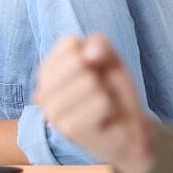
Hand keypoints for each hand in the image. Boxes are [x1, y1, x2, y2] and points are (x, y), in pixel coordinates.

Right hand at [34, 34, 154, 172]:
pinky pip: (101, 100)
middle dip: (99, 72)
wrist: (130, 128)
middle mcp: (42, 93)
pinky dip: (111, 106)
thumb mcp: (109, 58)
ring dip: (106, 91)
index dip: (94, 52)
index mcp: (46, 72)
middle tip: (102, 90)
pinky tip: (105, 119)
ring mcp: (53, 113)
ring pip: (90, 80)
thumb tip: (89, 53)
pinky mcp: (70, 130)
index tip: (96, 70)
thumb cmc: (113, 90)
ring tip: (103, 105)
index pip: (69, 43)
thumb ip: (98, 44)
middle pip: (78, 60)